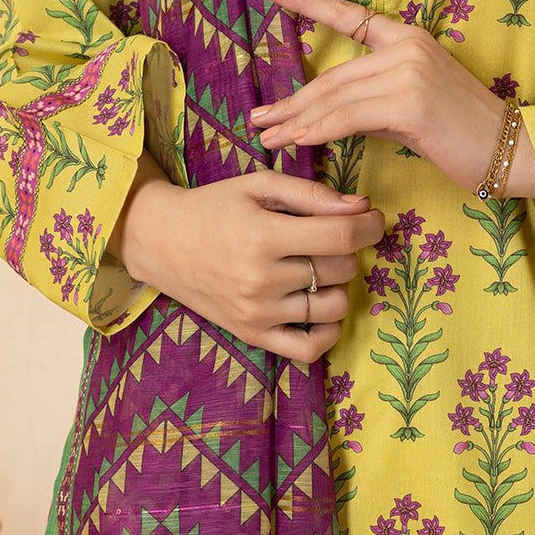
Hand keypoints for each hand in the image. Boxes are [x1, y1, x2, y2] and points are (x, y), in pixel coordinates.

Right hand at [113, 149, 384, 359]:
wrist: (160, 242)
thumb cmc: (214, 206)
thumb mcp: (259, 185)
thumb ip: (312, 194)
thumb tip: (360, 206)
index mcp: (264, 235)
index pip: (341, 236)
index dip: (370, 225)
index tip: (374, 218)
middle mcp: (261, 279)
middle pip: (340, 268)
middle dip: (349, 248)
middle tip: (333, 234)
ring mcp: (257, 313)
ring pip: (333, 306)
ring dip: (340, 284)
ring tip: (321, 266)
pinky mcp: (252, 335)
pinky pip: (308, 349)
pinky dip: (328, 332)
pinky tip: (323, 306)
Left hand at [254, 0, 534, 199]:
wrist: (510, 149)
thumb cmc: (462, 133)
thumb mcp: (414, 105)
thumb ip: (374, 98)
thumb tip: (328, 113)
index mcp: (408, 38)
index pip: (349, 16)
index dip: (306, 1)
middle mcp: (407, 45)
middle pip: (332, 75)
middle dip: (291, 101)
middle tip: (257, 118)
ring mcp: (409, 70)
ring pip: (336, 97)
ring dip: (296, 121)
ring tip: (267, 136)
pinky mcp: (409, 100)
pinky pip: (350, 117)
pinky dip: (320, 130)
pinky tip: (298, 141)